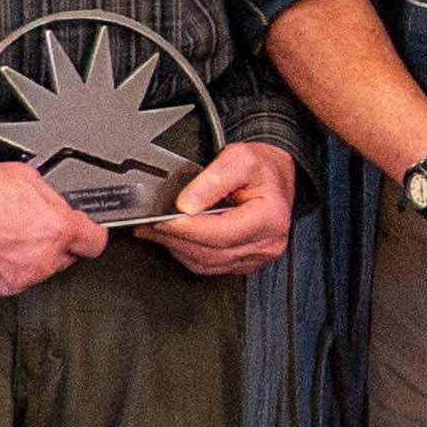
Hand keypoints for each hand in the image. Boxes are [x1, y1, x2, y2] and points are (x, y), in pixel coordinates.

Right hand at [0, 152, 111, 297]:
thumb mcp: (24, 176)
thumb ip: (48, 197)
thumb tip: (53, 203)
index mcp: (56, 230)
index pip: (95, 242)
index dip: (89, 234)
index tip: (85, 232)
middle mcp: (42, 259)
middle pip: (65, 256)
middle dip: (55, 242)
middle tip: (33, 225)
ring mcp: (19, 276)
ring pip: (38, 268)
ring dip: (29, 254)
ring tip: (4, 231)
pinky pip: (12, 276)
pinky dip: (6, 264)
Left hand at [141, 138, 299, 275]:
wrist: (276, 174)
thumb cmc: (262, 167)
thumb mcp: (239, 159)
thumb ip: (212, 180)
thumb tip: (185, 205)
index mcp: (269, 218)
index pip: (222, 233)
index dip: (189, 229)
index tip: (163, 221)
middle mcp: (266, 243)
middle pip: (212, 252)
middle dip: (177, 239)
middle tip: (150, 226)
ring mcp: (257, 256)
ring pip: (208, 263)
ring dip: (179, 249)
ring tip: (156, 233)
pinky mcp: (246, 262)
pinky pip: (211, 266)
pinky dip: (189, 255)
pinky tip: (175, 241)